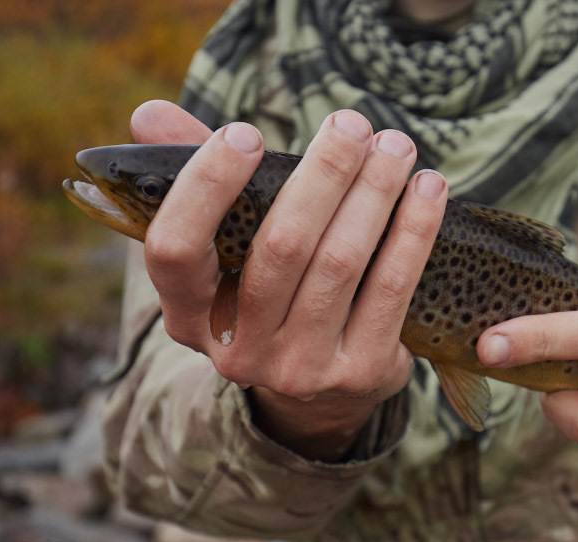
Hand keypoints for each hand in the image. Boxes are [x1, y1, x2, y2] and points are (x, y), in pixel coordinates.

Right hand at [130, 101, 446, 458]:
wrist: (319, 393)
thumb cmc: (268, 293)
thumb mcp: (225, 252)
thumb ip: (194, 182)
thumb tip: (149, 113)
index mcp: (188, 318)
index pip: (175, 251)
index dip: (206, 187)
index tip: (246, 133)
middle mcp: (238, 351)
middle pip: (281, 247)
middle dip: (324, 174)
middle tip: (353, 123)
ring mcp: (301, 368)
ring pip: (341, 262)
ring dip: (375, 193)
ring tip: (397, 146)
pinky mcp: (359, 371)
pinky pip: (392, 288)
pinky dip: (414, 231)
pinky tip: (429, 190)